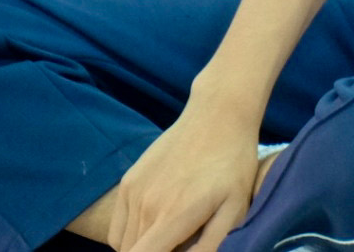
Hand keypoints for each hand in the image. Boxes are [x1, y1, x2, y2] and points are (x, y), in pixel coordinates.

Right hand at [106, 98, 261, 251]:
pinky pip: (117, 226)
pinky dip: (131, 235)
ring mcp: (132, 192)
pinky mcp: (127, 182)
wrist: (217, 115)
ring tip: (172, 234)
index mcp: (172, 216)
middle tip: (182, 241)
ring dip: (142, 247)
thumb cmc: (233, 163)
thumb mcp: (235, 207)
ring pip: (123, 244)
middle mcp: (145, 206)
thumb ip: (211, 244)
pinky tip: (157, 223)